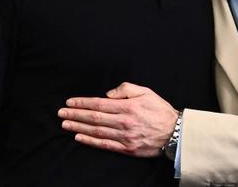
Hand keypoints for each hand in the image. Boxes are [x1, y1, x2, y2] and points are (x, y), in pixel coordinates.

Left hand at [57, 82, 178, 157]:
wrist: (176, 133)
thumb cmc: (160, 110)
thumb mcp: (146, 92)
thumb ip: (126, 89)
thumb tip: (108, 94)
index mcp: (127, 106)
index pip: (99, 103)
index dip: (82, 103)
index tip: (70, 102)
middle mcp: (124, 121)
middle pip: (94, 117)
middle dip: (75, 114)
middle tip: (61, 113)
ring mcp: (125, 136)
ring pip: (97, 131)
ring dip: (79, 127)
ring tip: (65, 124)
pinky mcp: (127, 148)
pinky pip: (105, 145)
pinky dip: (91, 141)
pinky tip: (79, 137)